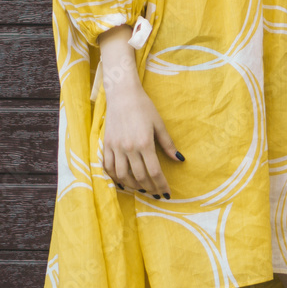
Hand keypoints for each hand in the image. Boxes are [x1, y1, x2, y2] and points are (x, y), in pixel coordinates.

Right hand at [101, 80, 181, 198]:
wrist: (122, 94)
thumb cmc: (144, 107)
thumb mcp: (159, 124)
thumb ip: (167, 143)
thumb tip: (179, 159)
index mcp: (145, 143)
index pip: (155, 171)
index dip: (161, 185)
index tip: (166, 193)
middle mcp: (129, 148)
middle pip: (140, 176)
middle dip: (149, 188)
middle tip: (156, 193)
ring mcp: (116, 147)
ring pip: (122, 175)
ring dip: (133, 185)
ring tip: (141, 188)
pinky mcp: (107, 144)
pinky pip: (108, 167)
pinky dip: (115, 177)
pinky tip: (122, 180)